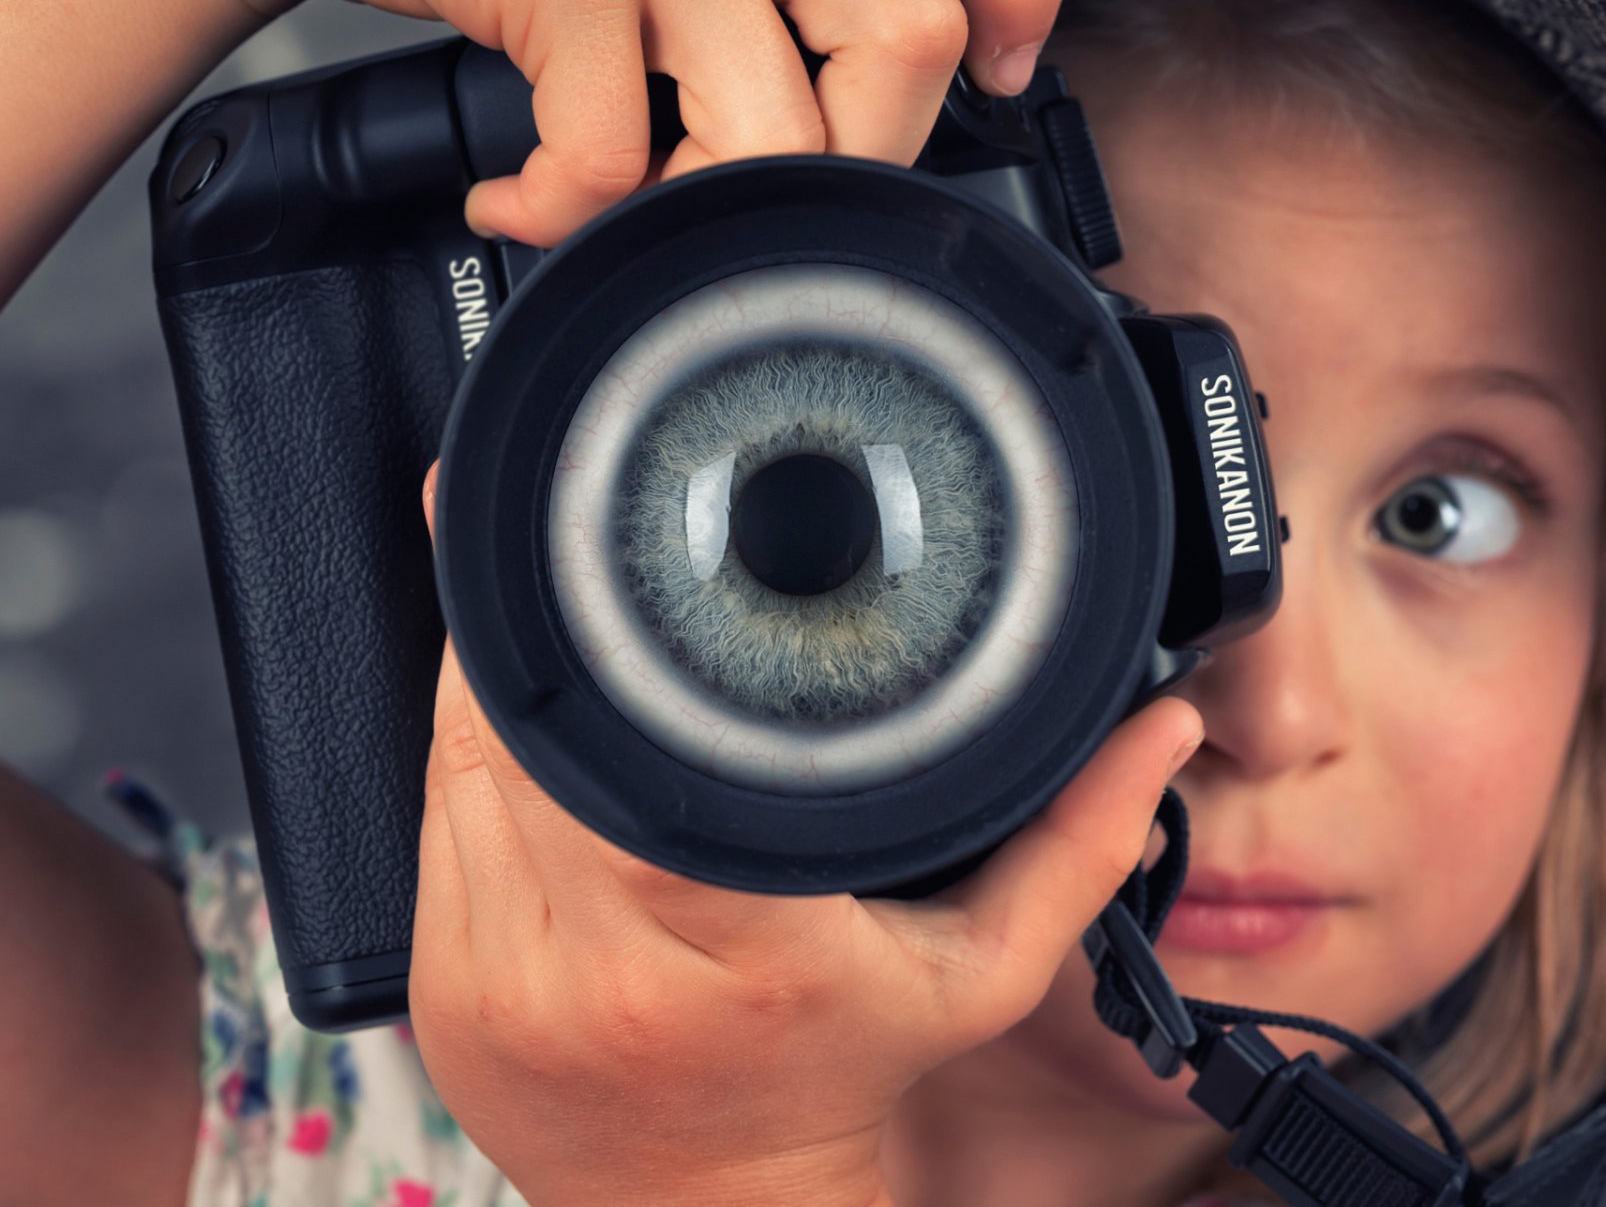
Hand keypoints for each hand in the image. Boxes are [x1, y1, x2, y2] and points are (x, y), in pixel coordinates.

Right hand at [259, 0, 1067, 247]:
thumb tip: (859, 94)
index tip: (1003, 63)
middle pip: (905, 45)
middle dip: (858, 158)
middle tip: (782, 189)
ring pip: (781, 132)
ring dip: (714, 213)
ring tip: (642, 209)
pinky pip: (617, 163)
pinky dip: (565, 217)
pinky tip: (520, 199)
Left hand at [408, 462, 1203, 1205]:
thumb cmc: (851, 1076)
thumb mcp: (986, 969)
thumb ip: (1080, 841)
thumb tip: (1158, 724)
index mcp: (731, 940)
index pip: (631, 736)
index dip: (614, 624)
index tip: (642, 557)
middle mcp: (592, 957)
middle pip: (523, 724)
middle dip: (556, 628)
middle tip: (595, 549)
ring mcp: (494, 974)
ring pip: (456, 757)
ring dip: (501, 676)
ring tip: (558, 613)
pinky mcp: (438, 985)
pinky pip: (427, 819)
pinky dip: (467, 750)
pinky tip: (515, 713)